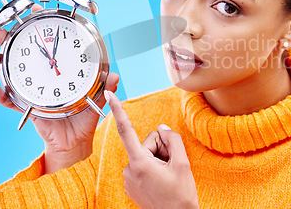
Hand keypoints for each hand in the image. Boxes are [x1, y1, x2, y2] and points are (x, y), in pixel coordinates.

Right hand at [0, 4, 119, 173]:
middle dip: (9, 39)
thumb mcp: (97, 97)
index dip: (40, 25)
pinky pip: (10, 100)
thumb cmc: (85, 114)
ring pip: (10, 72)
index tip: (35, 11)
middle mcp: (42, 74)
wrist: (75, 140)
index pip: (47, 41)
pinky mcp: (26, 106)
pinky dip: (3, 96)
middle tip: (4, 31)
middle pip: (21, 52)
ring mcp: (31, 89)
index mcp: (59, 67)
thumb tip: (115, 75)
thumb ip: (106, 85)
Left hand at [107, 90, 198, 208]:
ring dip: (157, 159)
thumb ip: (171, 140)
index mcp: (139, 163)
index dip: (117, 110)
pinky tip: (162, 180)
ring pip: (144, 154)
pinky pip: (142, 165)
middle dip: (160, 148)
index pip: (126, 130)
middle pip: (145, 143)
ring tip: (167, 175)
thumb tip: (162, 129)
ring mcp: (129, 178)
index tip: (108, 95)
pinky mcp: (131, 184)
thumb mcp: (182, 163)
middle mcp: (129, 170)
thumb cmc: (180, 195)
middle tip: (171, 164)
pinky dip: (153, 167)